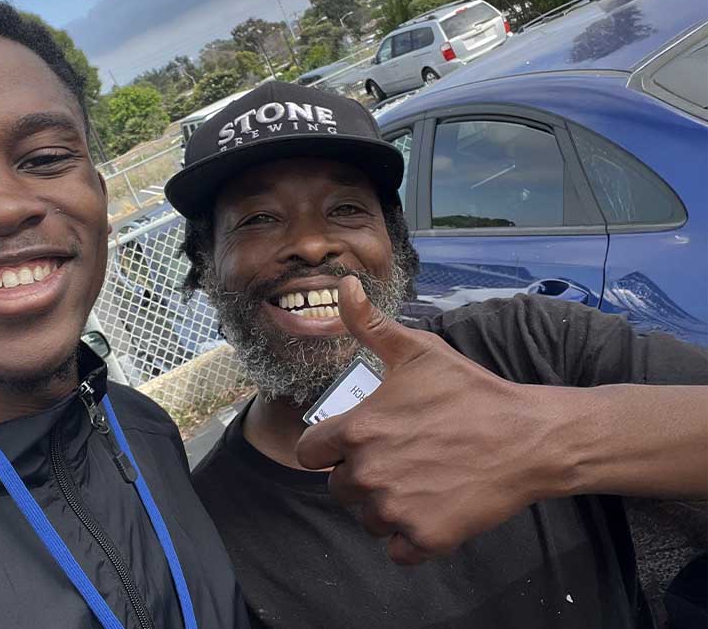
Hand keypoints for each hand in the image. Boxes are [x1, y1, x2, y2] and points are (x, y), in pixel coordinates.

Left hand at [296, 276, 556, 564]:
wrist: (528, 437)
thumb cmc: (469, 391)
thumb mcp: (418, 351)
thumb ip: (370, 325)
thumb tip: (344, 286)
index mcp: (357, 430)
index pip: (308, 453)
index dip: (329, 447)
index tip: (355, 442)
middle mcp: (368, 473)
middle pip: (338, 488)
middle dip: (360, 476)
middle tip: (399, 459)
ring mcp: (395, 510)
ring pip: (366, 520)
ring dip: (384, 507)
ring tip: (418, 481)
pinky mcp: (425, 539)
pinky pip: (397, 550)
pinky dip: (410, 538)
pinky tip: (433, 509)